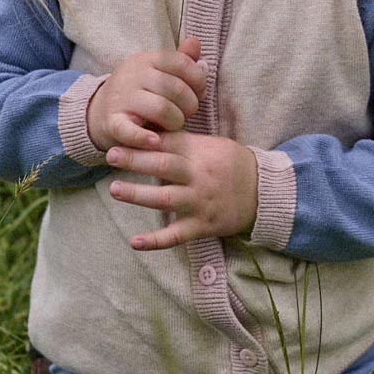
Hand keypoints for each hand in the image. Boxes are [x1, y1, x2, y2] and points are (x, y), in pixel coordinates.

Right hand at [86, 36, 206, 151]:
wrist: (98, 112)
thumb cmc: (139, 93)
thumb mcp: (158, 71)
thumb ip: (181, 59)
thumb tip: (195, 42)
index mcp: (147, 59)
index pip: (181, 62)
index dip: (198, 80)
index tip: (198, 93)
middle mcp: (133, 75)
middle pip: (175, 88)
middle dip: (190, 104)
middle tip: (187, 113)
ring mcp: (121, 99)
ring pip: (161, 108)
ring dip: (176, 121)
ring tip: (174, 125)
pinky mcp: (113, 123)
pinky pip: (131, 131)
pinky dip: (145, 138)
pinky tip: (155, 141)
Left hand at [105, 131, 259, 250]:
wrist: (263, 193)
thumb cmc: (230, 164)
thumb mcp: (211, 145)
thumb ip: (181, 142)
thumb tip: (147, 131)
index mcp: (199, 153)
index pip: (167, 143)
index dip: (142, 140)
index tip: (119, 136)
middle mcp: (198, 177)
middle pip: (163, 166)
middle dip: (135, 161)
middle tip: (110, 156)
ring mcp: (199, 203)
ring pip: (165, 199)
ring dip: (138, 195)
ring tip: (114, 189)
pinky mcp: (202, 226)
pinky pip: (176, 235)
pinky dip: (155, 241)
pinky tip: (134, 242)